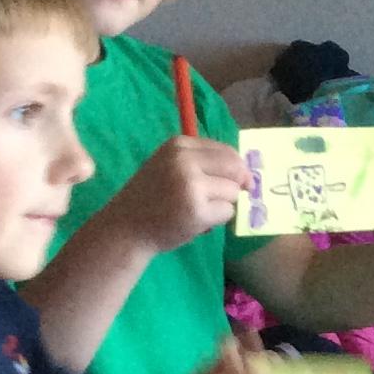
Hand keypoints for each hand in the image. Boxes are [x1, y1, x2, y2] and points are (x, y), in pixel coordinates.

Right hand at [107, 136, 248, 253]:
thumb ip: (204, 164)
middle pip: (235, 169)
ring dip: (221, 205)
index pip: (227, 151)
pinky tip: (194, 222)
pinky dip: (216, 221)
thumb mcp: (171, 167)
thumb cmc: (152, 198)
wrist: (125, 228)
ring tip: (196, 210)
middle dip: (233, 186)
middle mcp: (184, 160)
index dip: (235, 169)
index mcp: (179, 145)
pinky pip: (227, 212)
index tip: (230, 182)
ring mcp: (191, 185)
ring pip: (232, 192)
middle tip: (216, 199)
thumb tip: (248, 176)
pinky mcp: (197, 210)